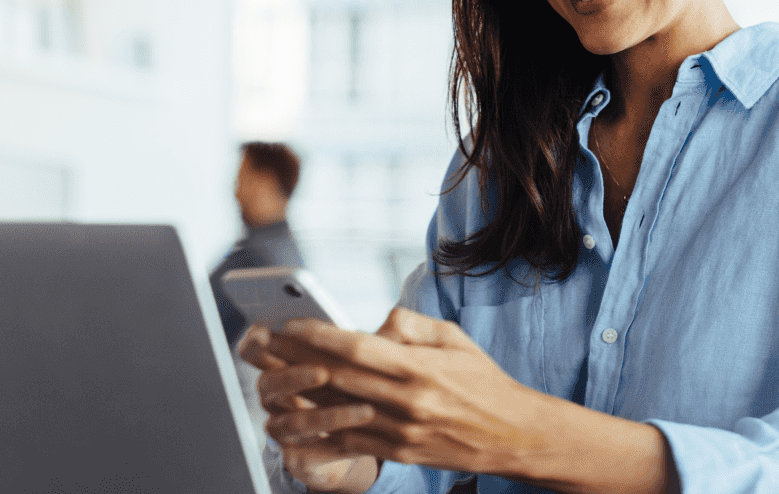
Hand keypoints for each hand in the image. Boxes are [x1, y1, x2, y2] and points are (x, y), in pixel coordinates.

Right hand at [237, 325, 379, 492]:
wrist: (362, 439)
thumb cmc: (354, 388)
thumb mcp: (360, 361)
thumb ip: (366, 342)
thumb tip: (397, 316)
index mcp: (282, 365)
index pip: (254, 350)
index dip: (255, 342)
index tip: (266, 333)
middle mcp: (275, 397)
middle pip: (269, 383)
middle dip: (294, 376)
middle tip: (323, 372)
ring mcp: (284, 429)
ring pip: (295, 422)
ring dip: (329, 415)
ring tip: (365, 410)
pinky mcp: (299, 457)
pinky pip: (314, 452)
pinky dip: (340, 444)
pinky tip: (365, 436)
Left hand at [263, 308, 557, 477]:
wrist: (511, 434)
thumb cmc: (482, 380)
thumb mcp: (453, 338)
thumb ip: (410, 326)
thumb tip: (373, 324)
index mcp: (418, 367)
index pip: (357, 348)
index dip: (319, 336)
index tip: (291, 324)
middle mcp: (407, 401)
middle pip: (338, 378)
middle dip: (297, 359)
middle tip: (267, 345)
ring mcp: (401, 431)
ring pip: (338, 410)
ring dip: (301, 392)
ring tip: (274, 374)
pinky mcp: (400, 453)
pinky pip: (351, 441)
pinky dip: (322, 427)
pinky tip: (299, 415)